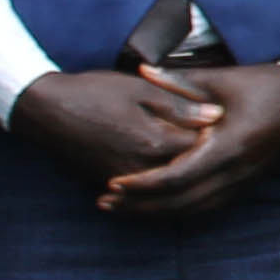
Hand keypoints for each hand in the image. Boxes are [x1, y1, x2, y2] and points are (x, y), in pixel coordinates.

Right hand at [10, 67, 210, 193]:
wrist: (46, 111)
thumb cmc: (94, 92)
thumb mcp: (140, 90)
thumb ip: (180, 105)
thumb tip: (217, 116)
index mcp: (154, 142)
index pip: (201, 148)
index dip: (219, 136)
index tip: (233, 123)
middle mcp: (142, 169)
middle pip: (187, 172)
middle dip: (206, 158)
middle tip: (224, 141)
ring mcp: (125, 180)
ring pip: (167, 186)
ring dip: (185, 173)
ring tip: (201, 157)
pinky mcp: (110, 183)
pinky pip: (144, 190)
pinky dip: (161, 181)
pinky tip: (172, 166)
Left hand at [99, 61, 279, 216]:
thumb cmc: (263, 85)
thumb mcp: (221, 79)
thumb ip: (179, 81)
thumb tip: (142, 71)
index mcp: (227, 145)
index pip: (177, 177)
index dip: (143, 184)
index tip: (113, 183)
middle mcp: (235, 171)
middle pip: (180, 202)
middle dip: (141, 206)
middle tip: (105, 203)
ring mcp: (243, 181)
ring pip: (193, 210)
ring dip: (157, 212)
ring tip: (123, 209)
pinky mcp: (245, 184)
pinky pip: (207, 207)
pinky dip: (179, 210)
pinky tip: (158, 207)